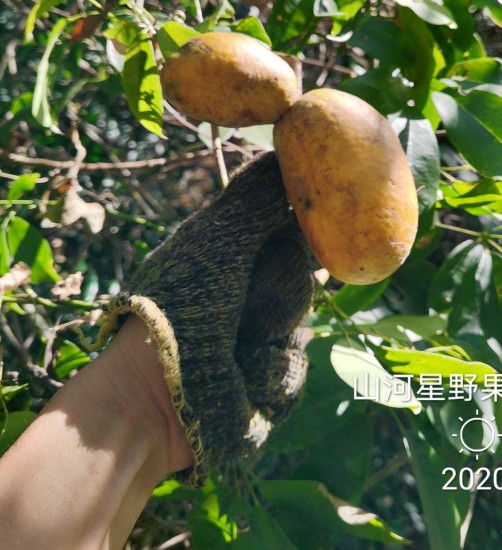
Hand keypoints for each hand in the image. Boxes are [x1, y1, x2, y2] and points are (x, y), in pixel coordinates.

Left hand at [96, 152, 314, 483]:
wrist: (151, 396)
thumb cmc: (174, 308)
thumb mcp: (213, 241)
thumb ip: (253, 200)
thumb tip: (283, 153)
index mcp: (232, 262)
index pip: (288, 237)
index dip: (297, 238)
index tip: (301, 237)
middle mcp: (246, 301)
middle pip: (303, 283)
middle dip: (278, 294)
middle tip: (242, 306)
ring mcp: (258, 347)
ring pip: (302, 333)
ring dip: (270, 340)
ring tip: (232, 349)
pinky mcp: (266, 391)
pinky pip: (294, 375)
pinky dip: (268, 376)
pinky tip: (239, 380)